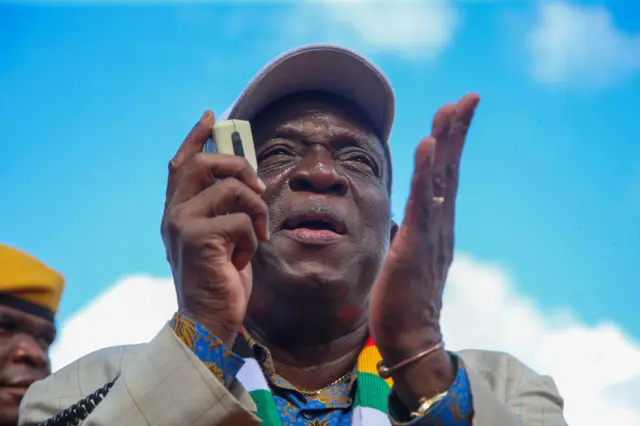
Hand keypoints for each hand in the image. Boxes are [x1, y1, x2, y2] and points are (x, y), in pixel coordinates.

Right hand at [161, 111, 268, 345]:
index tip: (211, 117)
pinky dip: (252, 238)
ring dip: (255, 210)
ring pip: (231, 189)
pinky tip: (243, 258)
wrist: (210, 320)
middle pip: (205, 163)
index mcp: (179, 211)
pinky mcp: (195, 237)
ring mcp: (181, 224)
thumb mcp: (224, 237)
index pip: (181, 164)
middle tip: (258, 187)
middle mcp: (173, 213)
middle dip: (239, 166)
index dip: (196, 137)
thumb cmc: (221, 279)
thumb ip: (226, 208)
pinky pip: (240, 220)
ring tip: (256, 235)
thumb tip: (248, 179)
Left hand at [369, 93, 479, 365]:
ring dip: (446, 142)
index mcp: (437, 226)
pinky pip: (423, 203)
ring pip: (441, 180)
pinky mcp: (416, 246)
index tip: (456, 112)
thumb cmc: (405, 299)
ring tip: (451, 109)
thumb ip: (409, 232)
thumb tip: (402, 218)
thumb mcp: (407, 256)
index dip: (451, 144)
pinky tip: (428, 146)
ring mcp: (432, 234)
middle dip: (456, 132)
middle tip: (466, 98)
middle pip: (450, 169)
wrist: (412, 337)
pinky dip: (427, 172)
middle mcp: (441, 225)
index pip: (445, 177)